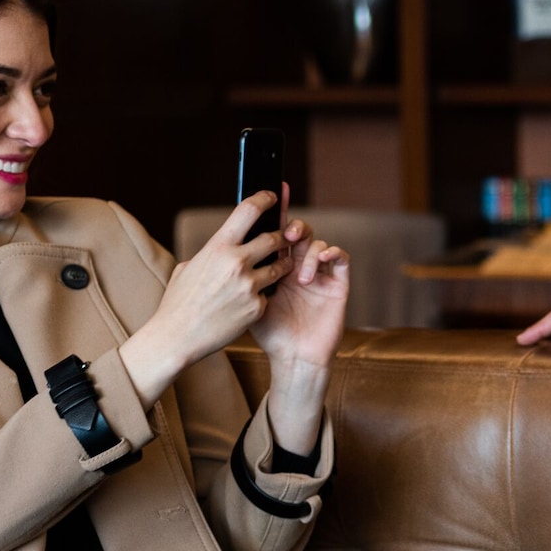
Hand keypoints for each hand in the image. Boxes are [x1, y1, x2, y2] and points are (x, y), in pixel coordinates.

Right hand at [120, 192, 286, 405]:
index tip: (273, 197)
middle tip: (284, 237)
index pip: (249, 211)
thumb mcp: (189, 267)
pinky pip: (268, 295)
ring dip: (282, 265)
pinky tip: (252, 301)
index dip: (265, 199)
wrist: (177, 336)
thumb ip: (211, 253)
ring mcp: (249, 286)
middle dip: (281, 237)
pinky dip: (263, 296)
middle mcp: (237, 263)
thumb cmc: (179, 301)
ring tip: (279, 267)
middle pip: (275, 238)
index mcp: (218, 247)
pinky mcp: (257, 308)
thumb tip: (224, 245)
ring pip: (280, 267)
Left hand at [249, 207, 349, 371]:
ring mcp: (319, 274)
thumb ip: (236, 276)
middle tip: (286, 235)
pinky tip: (320, 261)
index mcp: (276, 266)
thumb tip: (210, 253)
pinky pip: (340, 258)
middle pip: (298, 231)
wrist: (293, 359)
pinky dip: (331, 252)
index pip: (276, 232)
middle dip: (292, 227)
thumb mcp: (245, 300)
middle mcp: (298, 266)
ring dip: (307, 250)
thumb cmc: (268, 334)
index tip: (273, 191)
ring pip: (317, 242)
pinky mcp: (337, 285)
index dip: (276, 211)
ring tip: (299, 274)